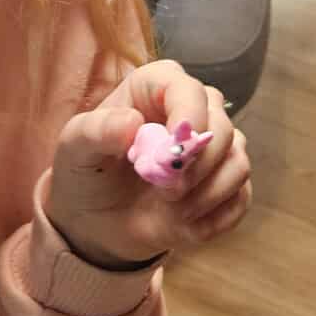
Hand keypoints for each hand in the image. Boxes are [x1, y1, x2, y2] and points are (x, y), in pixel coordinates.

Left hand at [46, 59, 251, 266]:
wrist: (94, 222)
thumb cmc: (84, 174)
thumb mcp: (74, 151)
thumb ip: (94, 131)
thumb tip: (131, 123)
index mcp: (154, 91)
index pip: (187, 88)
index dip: (189, 115)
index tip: (175, 151)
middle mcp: (191, 113)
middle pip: (222, 127)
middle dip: (198, 165)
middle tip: (166, 191)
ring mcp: (213, 151)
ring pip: (238, 162)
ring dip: (206, 194)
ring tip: (171, 210)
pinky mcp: (224, 186)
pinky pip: (241, 199)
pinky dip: (215, 218)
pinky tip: (184, 227)